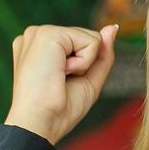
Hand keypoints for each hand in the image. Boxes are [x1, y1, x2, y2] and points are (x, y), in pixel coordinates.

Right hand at [4, 24, 117, 146]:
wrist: (41, 122)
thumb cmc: (60, 108)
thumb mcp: (88, 79)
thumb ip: (101, 53)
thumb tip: (112, 27)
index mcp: (40, 46)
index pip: (82, 44)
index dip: (84, 68)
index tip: (60, 83)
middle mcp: (36, 35)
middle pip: (88, 38)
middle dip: (86, 64)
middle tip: (60, 81)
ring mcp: (39, 32)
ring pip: (92, 38)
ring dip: (84, 64)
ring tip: (59, 77)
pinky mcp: (48, 33)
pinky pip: (92, 41)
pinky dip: (84, 62)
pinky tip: (61, 71)